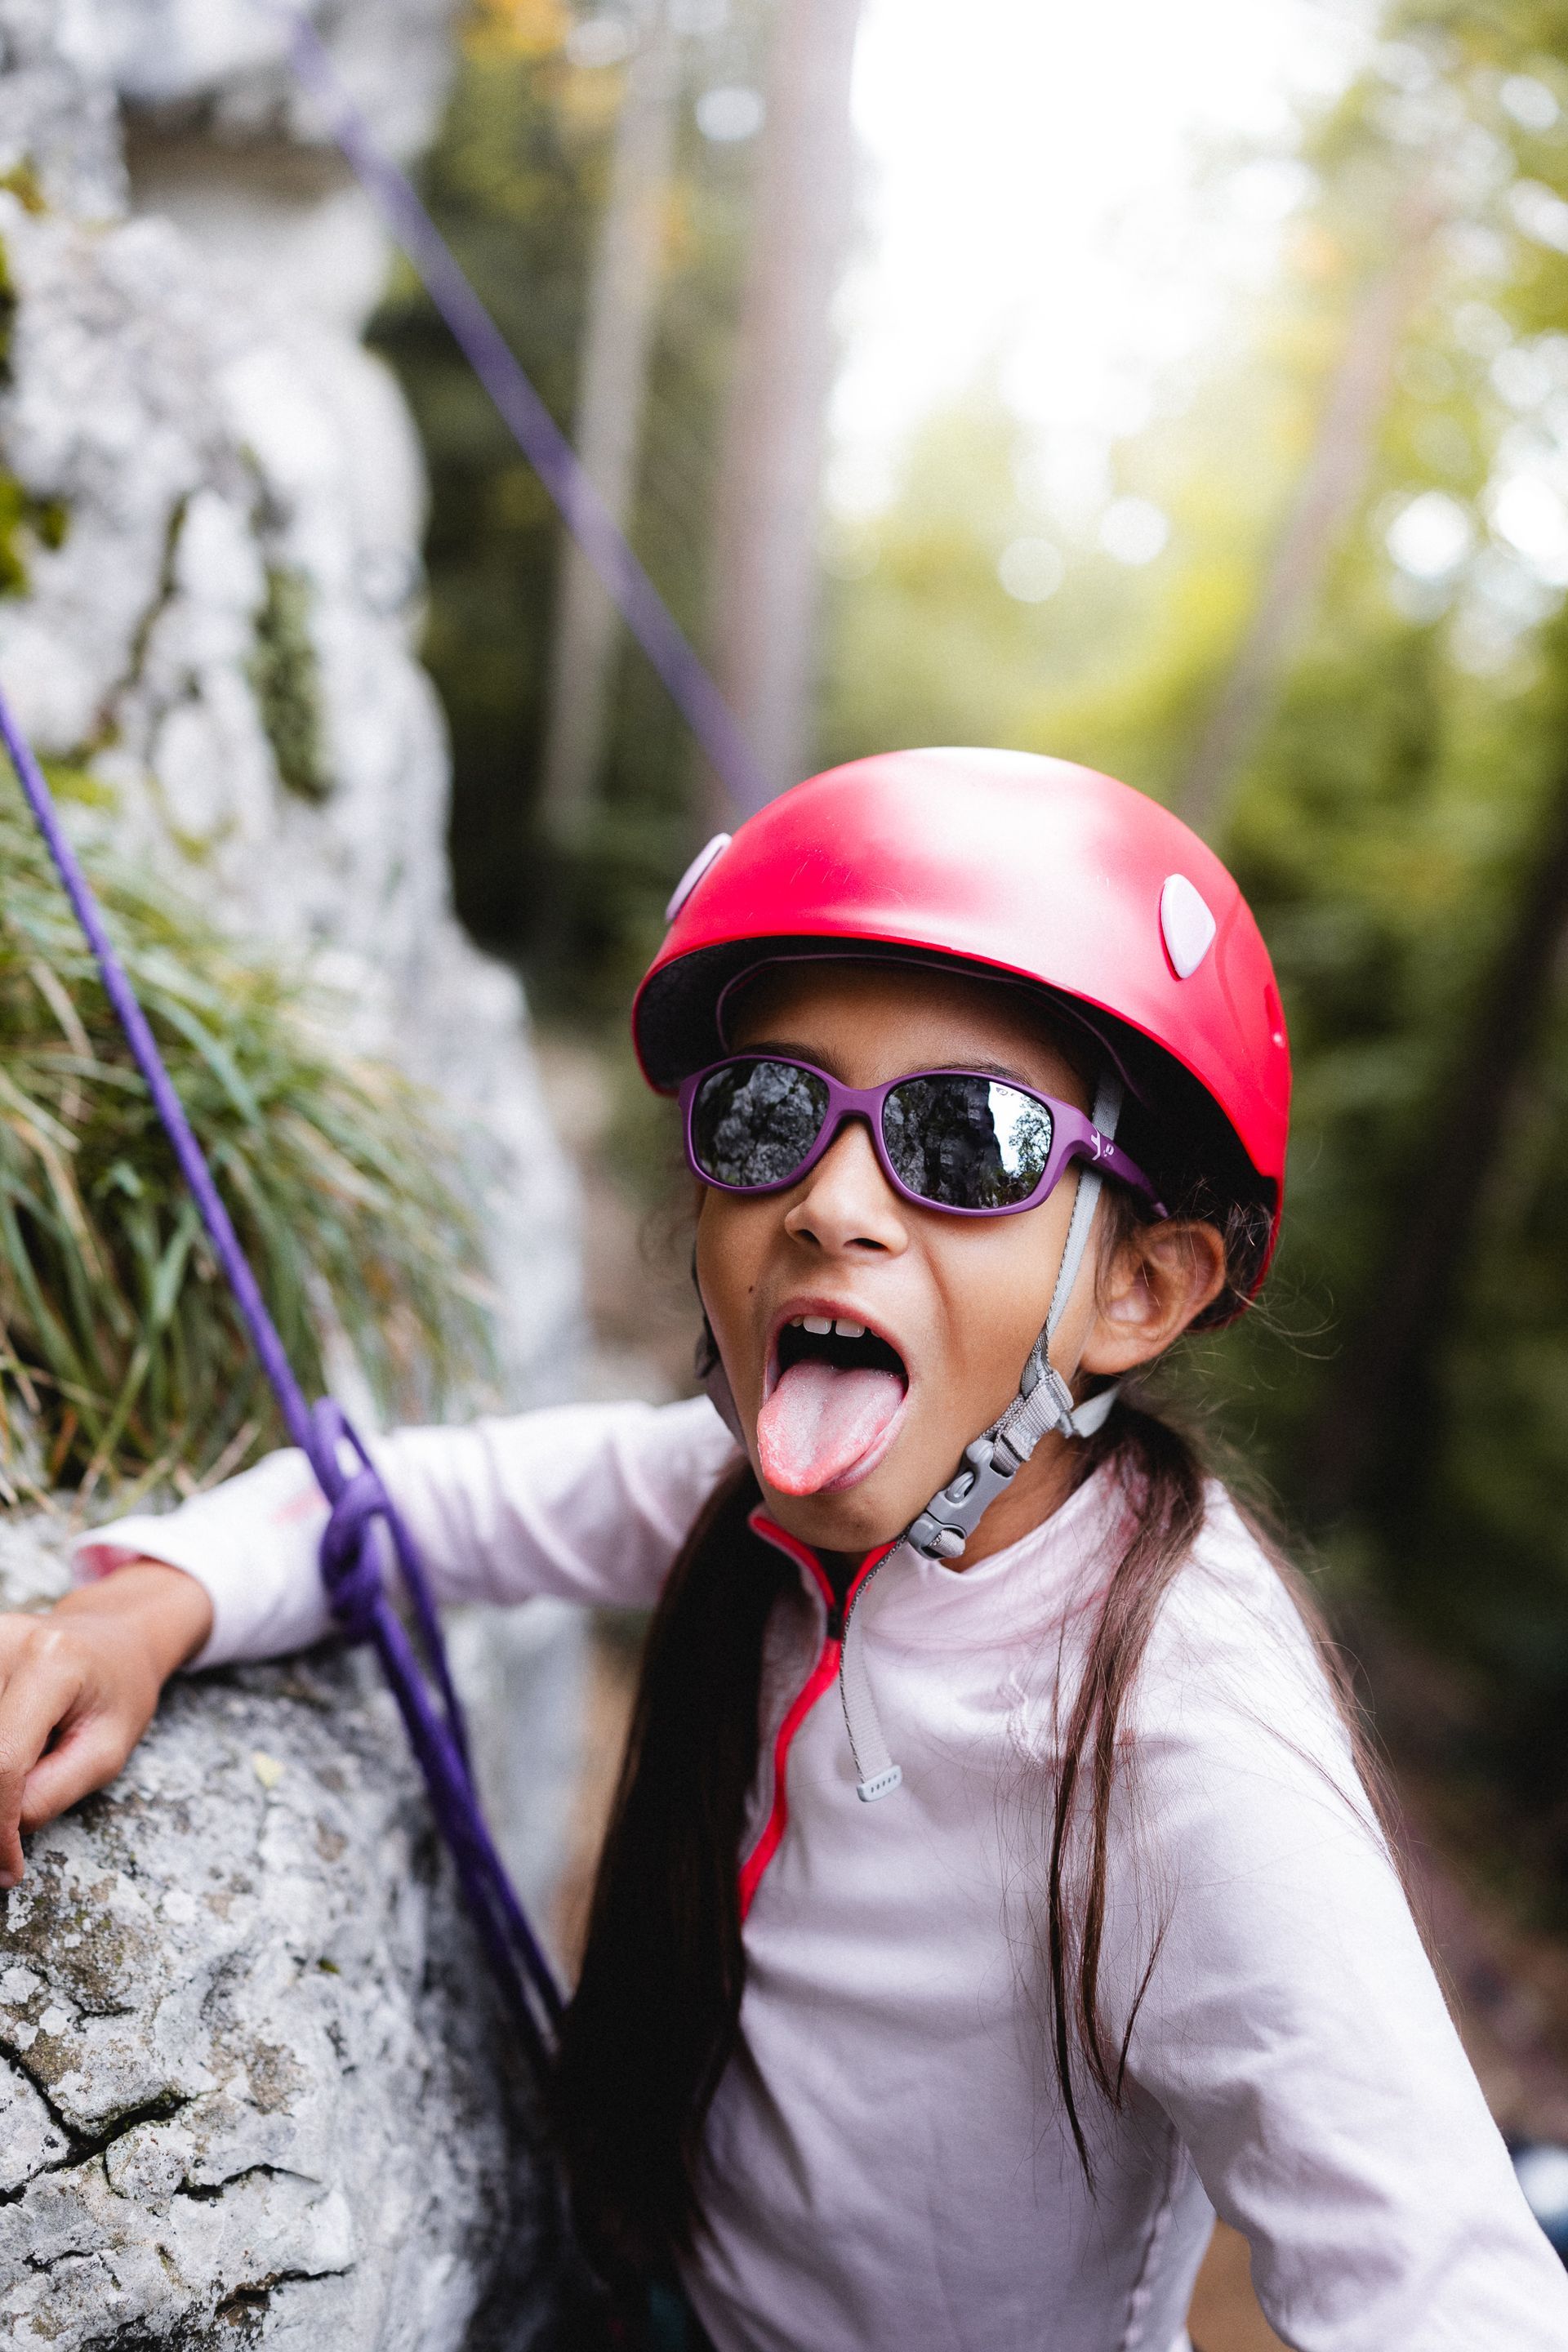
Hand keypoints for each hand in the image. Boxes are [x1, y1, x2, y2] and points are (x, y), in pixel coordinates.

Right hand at [0, 1562, 214, 1886]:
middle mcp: (4, 1643)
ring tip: (13, 1800)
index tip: (7, 1868)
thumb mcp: (106, 1752)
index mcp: (51, 1663)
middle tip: (4, 1849)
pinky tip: (6, 1775)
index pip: (2, 1762)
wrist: (114, 1638)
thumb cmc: (118, 1696)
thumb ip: (49, 1794)